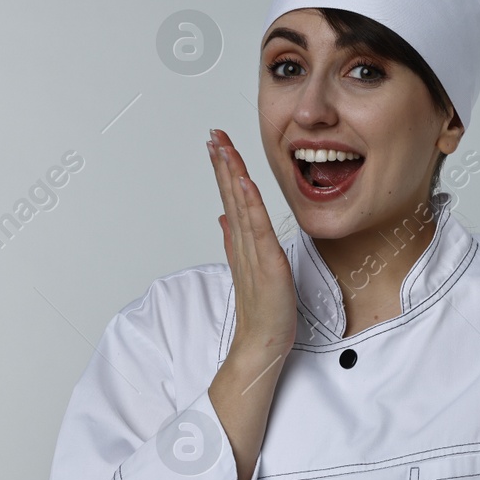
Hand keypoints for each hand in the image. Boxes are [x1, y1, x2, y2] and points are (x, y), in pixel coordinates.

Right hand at [208, 129, 296, 360]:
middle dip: (222, 162)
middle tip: (213, 134)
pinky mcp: (267, 263)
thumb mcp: (249, 268)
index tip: (217, 143)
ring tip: (222, 147)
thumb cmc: (262, 311)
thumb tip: (224, 217)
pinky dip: (250, 204)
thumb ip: (234, 240)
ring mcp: (254, 252)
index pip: (231, 197)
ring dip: (231, 174)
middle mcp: (244, 242)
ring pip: (241, 204)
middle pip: (231, 194)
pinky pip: (257, 228)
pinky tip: (244, 183)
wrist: (261, 344)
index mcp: (242, 241)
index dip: (224, 169)